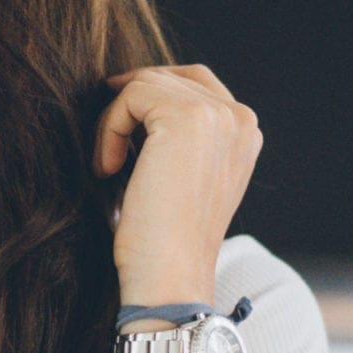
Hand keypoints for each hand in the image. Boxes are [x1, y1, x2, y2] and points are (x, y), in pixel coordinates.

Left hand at [92, 64, 262, 304]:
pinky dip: (109, 128)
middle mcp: (240, 118)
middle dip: (130, 106)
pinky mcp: (187, 117)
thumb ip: (177, 140)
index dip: (149, 100)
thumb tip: (130, 100)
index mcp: (244, 135)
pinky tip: (108, 168)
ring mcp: (219, 114)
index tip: (121, 133)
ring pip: (146, 84)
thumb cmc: (163, 240)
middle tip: (109, 149)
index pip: (195, 85)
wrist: (170, 276)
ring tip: (108, 167)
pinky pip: (131, 95)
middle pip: (170, 77)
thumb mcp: (179, 179)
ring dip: (114, 122)